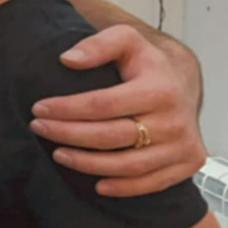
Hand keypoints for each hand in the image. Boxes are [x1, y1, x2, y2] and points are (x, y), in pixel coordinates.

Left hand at [29, 25, 205, 196]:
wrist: (183, 83)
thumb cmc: (147, 64)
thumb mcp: (126, 39)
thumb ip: (99, 44)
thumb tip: (68, 59)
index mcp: (160, 89)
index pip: (102, 104)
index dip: (66, 108)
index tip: (39, 109)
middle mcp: (176, 120)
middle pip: (111, 137)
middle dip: (68, 134)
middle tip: (39, 129)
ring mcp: (183, 146)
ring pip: (127, 165)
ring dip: (87, 164)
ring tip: (58, 154)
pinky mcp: (188, 164)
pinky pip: (151, 183)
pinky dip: (123, 188)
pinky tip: (97, 184)